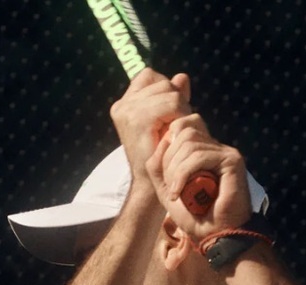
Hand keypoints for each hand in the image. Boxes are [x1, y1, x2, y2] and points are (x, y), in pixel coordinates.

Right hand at [110, 70, 193, 185]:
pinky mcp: (137, 119)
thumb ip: (174, 97)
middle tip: (177, 126)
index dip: (166, 90)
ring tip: (176, 130)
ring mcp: (127, 112)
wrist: (152, 186)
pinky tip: (177, 132)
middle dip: (176, 99)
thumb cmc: (162, 157)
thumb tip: (183, 77)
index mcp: (124, 105)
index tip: (170, 114)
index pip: (150, 77)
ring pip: (168, 89)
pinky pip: (172, 102)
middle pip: (161, 81)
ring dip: (181, 108)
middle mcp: (122, 106)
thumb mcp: (167, 122)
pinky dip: (181, 114)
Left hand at [149, 114, 252, 238]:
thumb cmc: (195, 218)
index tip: (166, 176)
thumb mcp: (167, 190)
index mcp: (203, 151)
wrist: (215, 237)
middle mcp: (216, 148)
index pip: (183, 125)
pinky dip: (183, 174)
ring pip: (189, 143)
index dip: (168, 145)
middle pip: (184, 131)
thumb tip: (163, 140)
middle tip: (171, 187)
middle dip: (168, 159)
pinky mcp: (232, 161)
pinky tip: (179, 192)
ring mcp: (226, 153)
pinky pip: (199, 157)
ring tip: (176, 192)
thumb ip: (158, 167)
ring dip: (175, 170)